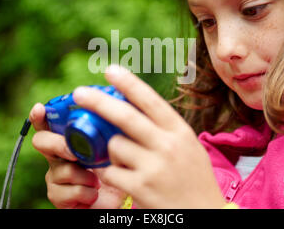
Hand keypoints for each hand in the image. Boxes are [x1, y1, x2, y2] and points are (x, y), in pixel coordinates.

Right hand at [29, 103, 126, 208]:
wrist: (116, 198)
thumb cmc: (113, 169)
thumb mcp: (112, 147)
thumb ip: (108, 131)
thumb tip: (116, 109)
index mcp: (68, 140)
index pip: (48, 123)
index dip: (39, 116)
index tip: (40, 108)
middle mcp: (56, 156)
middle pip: (41, 142)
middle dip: (59, 144)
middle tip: (75, 153)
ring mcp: (54, 176)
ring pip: (63, 170)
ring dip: (86, 177)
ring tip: (97, 181)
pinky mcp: (57, 196)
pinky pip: (71, 191)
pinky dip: (88, 193)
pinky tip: (94, 193)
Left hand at [71, 65, 226, 208]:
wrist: (204, 213)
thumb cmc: (193, 178)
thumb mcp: (188, 146)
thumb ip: (163, 129)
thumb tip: (131, 107)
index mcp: (180, 132)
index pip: (151, 101)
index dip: (129, 83)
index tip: (110, 70)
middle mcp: (168, 146)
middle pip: (126, 118)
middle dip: (99, 102)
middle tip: (79, 93)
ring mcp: (153, 168)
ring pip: (114, 146)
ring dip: (111, 151)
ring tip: (125, 161)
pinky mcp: (140, 188)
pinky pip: (110, 172)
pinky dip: (110, 173)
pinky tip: (123, 177)